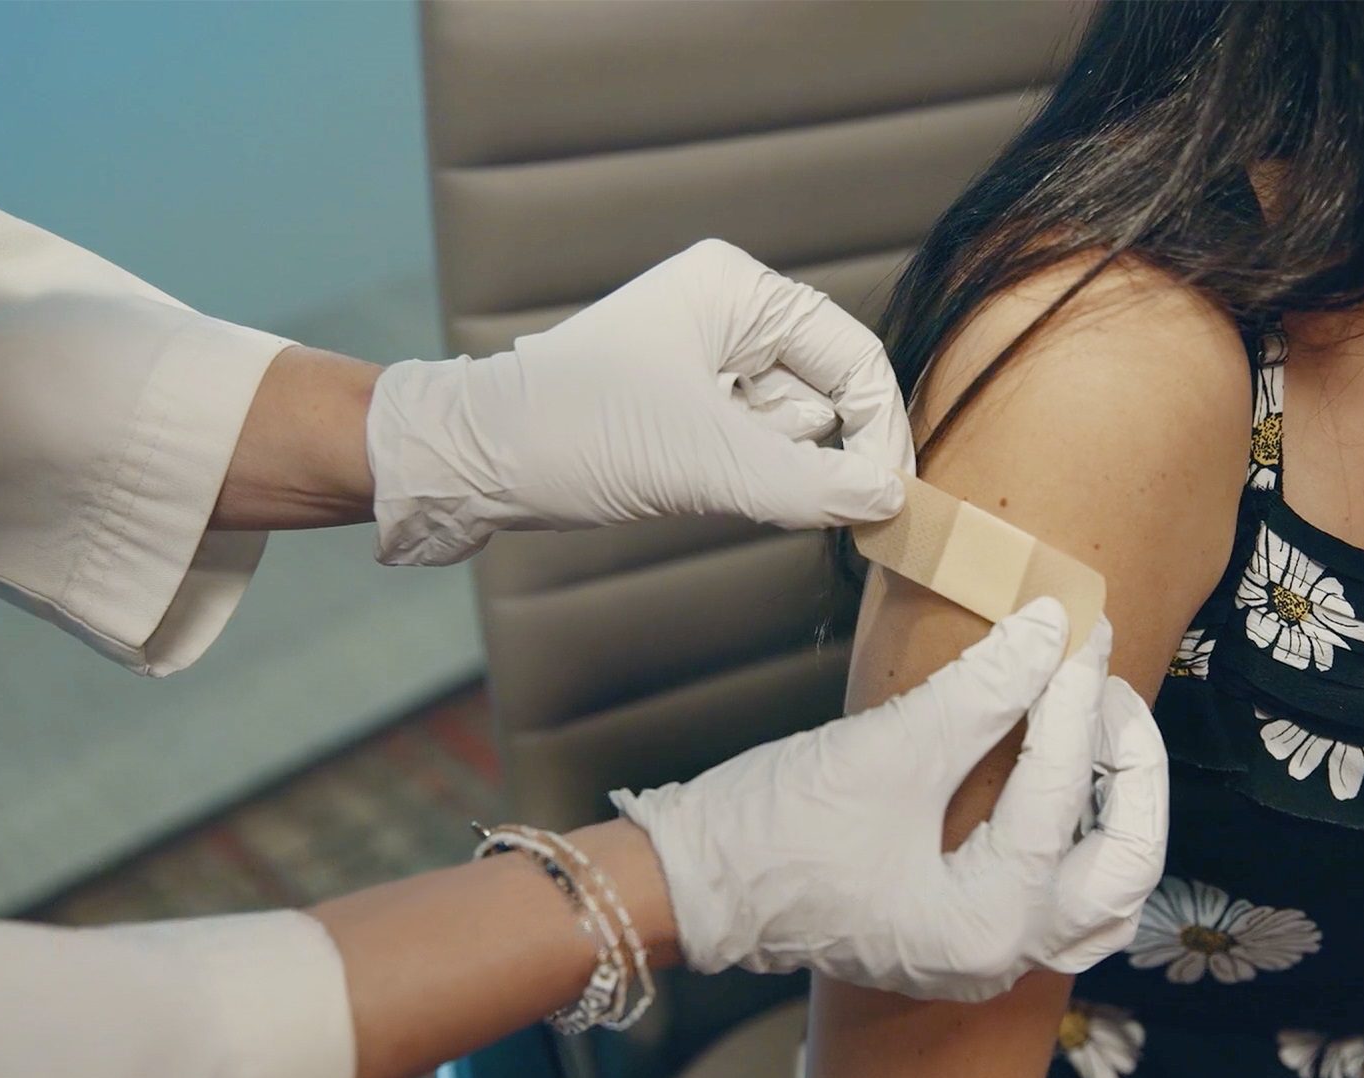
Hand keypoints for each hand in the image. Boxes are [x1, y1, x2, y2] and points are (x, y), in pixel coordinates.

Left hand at [365, 239, 913, 564]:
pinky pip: (752, 444)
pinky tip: (695, 482)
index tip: (889, 499)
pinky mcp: (685, 402)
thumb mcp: (709, 463)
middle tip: (783, 497)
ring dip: (770, 468)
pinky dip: (745, 476)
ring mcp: (705, 356)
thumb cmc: (575, 435)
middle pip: (825, 391)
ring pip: (790, 427)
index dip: (880, 430)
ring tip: (705, 478)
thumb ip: (812, 485)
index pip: (852, 357)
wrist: (474, 463)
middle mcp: (727, 311)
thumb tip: (890, 500)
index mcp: (736, 290)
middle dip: (810, 453)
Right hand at [612, 600, 1169, 1002]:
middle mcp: (1003, 957)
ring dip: (1123, 813)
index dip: (1069, 695)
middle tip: (1104, 684)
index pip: (1059, 792)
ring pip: (1108, 896)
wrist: (698, 882)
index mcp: (985, 923)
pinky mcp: (967, 936)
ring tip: (1102, 730)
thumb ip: (982, 690)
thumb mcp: (888, 750)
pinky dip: (1085, 844)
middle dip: (1131, 765)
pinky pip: (1065, 899)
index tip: (1073, 627)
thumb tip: (1048, 628)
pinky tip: (1073, 783)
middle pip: (1126, 864)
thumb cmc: (775, 832)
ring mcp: (988, 956)